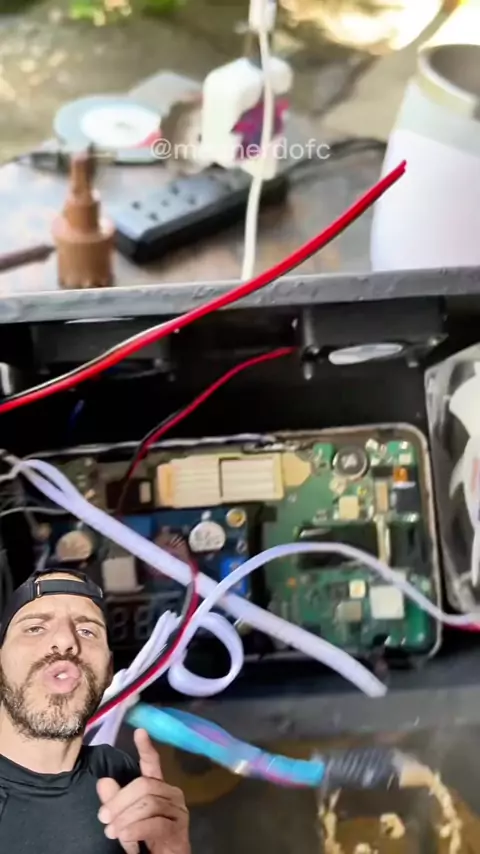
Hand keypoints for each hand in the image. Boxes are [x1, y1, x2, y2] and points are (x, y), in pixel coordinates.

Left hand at [97, 728, 189, 853]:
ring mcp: (178, 811)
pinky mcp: (179, 830)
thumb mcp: (124, 819)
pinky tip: (124, 837)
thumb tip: (103, 781)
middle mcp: (171, 793)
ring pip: (148, 804)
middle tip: (103, 818)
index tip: (140, 731)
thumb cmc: (144, 839)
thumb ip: (115, 802)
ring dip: (125, 819)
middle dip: (119, 801)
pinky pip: (155, 823)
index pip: (152, 763)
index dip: (146, 748)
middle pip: (143, 785)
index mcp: (157, 787)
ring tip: (112, 832)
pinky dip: (136, 830)